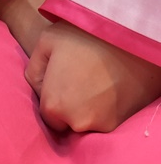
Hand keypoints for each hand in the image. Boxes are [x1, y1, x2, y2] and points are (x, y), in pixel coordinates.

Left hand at [26, 20, 160, 132]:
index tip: (62, 82)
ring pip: (86, 121)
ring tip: (94, 82)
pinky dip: (104, 108)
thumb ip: (33, 69)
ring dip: (87, 108)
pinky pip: (104, 119)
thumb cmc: (85, 39)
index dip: (52, 98)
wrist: (131, 41)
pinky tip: (107, 88)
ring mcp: (101, 125)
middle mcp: (77, 122)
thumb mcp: (46, 42)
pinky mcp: (120, 123)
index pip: (47, 115)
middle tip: (79, 80)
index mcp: (54, 105)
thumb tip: (38, 89)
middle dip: (69, 106)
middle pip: (66, 121)